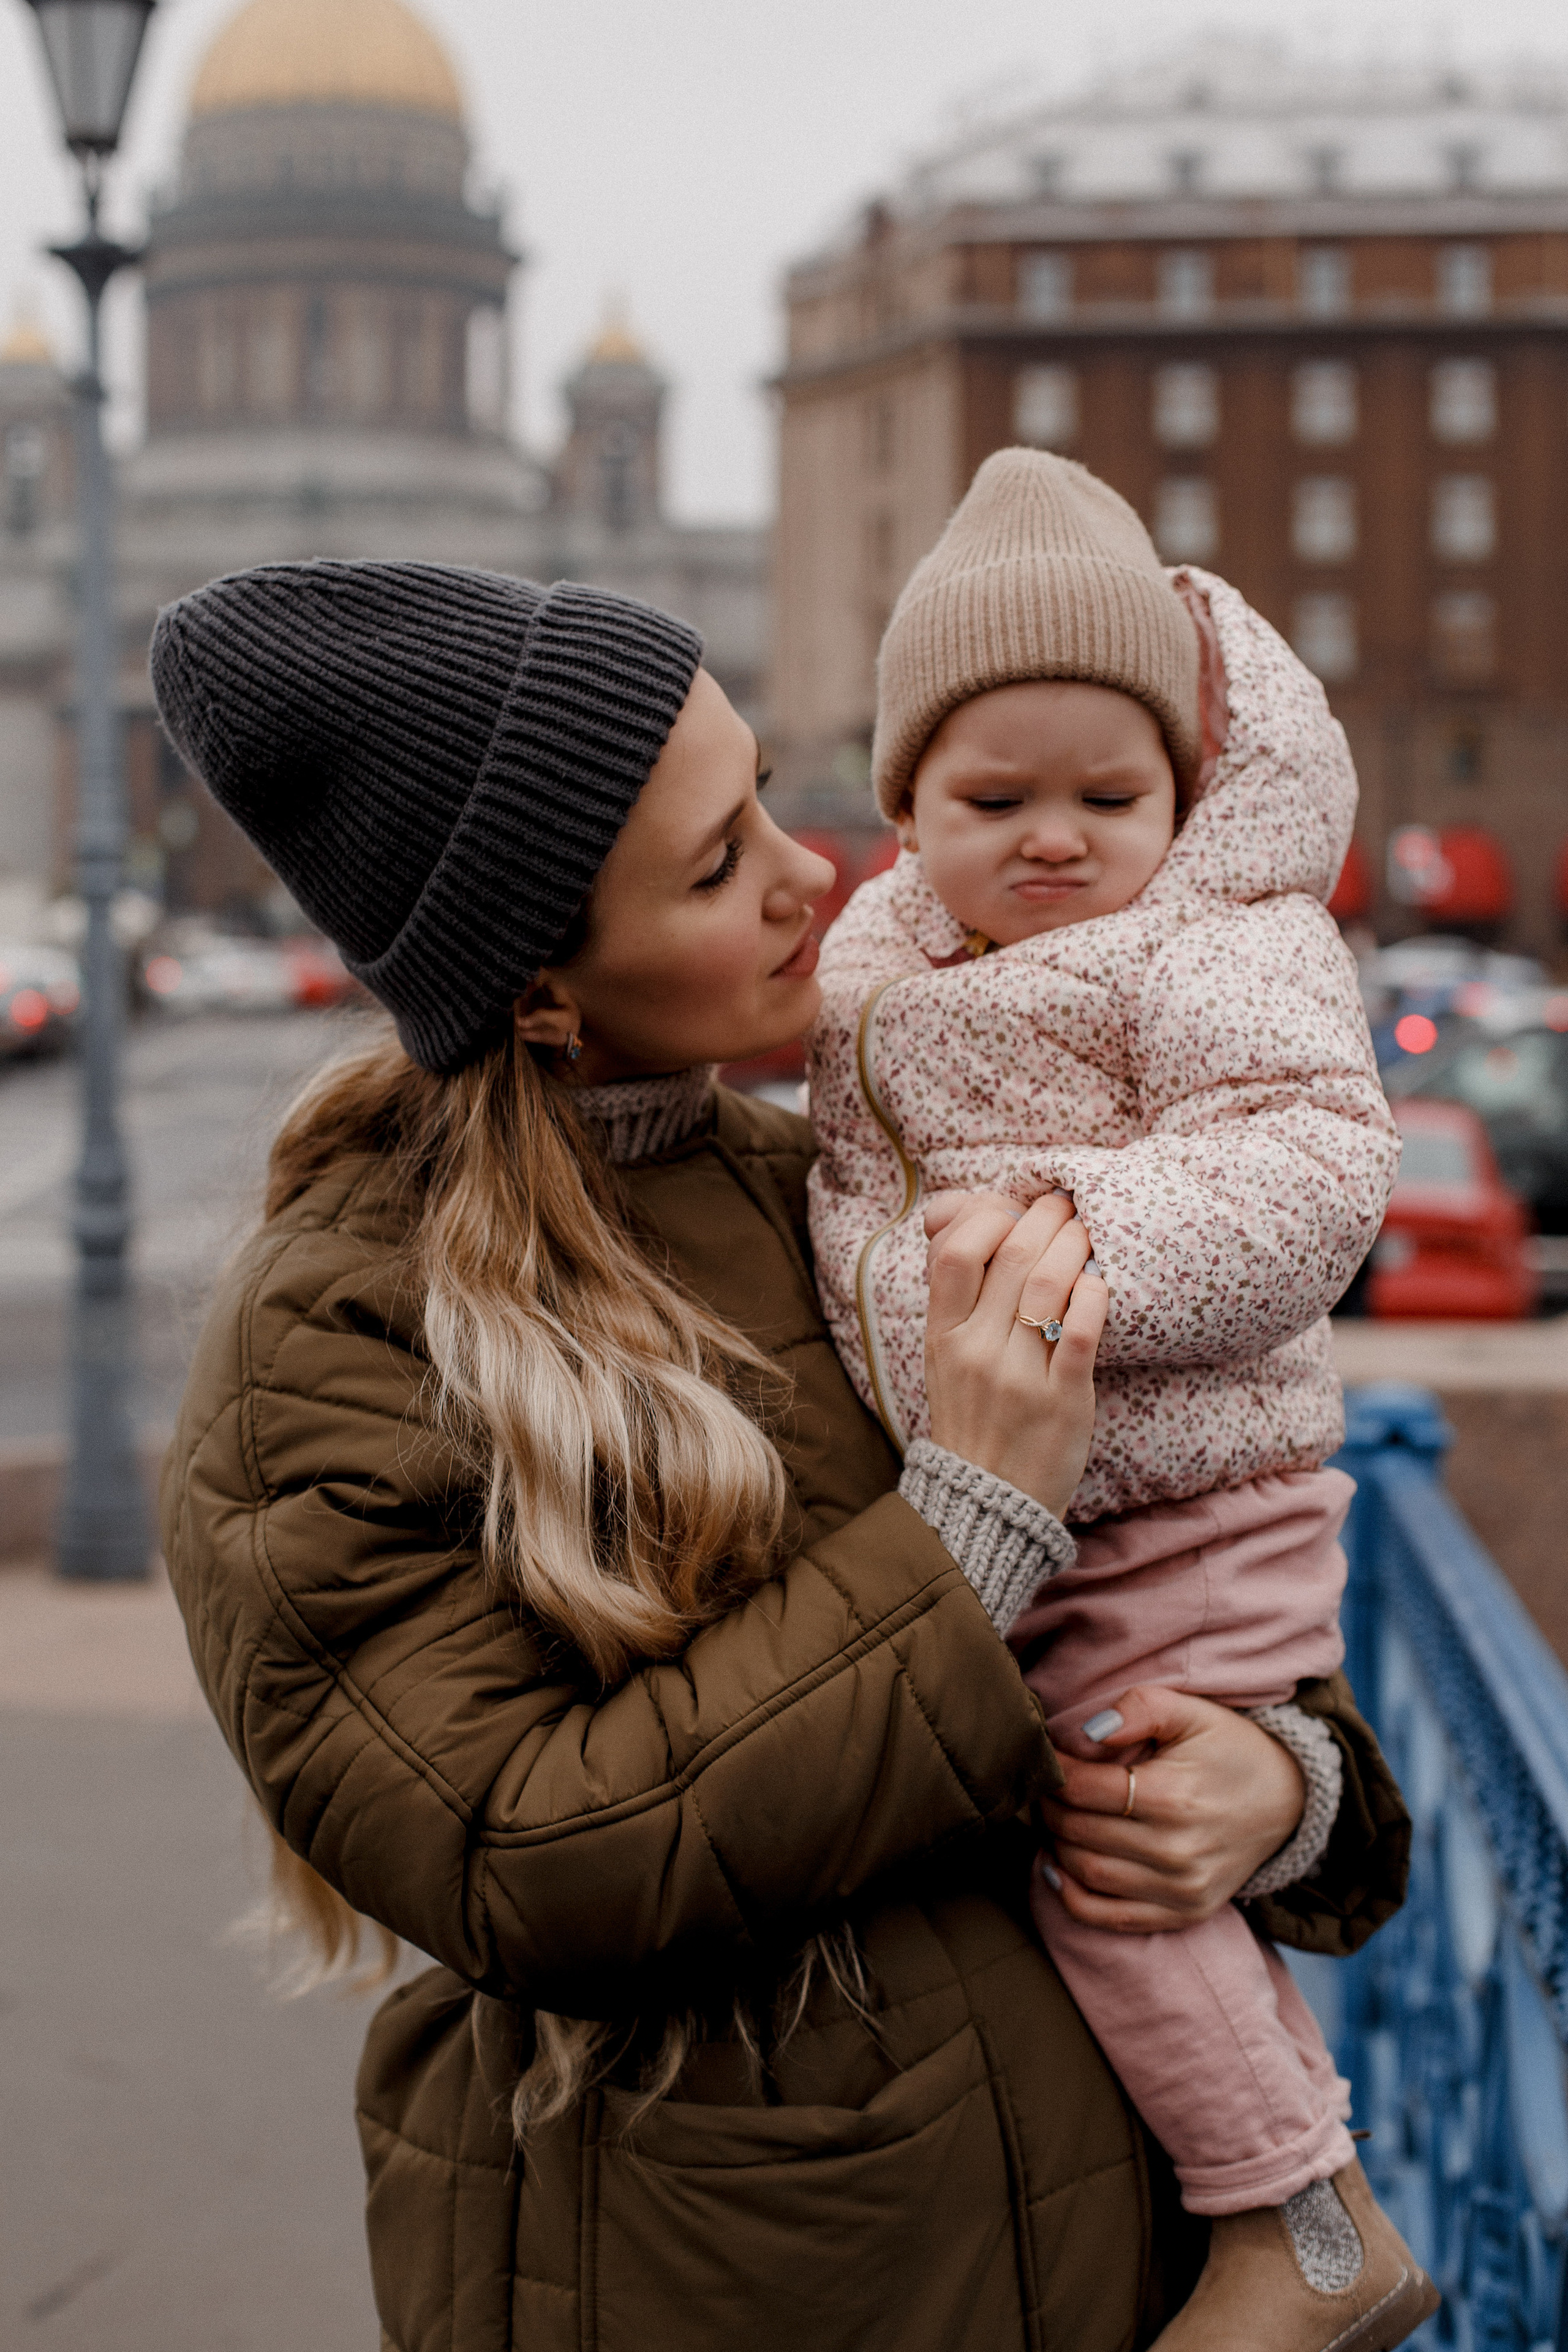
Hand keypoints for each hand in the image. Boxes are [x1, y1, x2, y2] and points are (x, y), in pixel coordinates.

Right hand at [924, 1190, 1107, 1519]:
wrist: (990, 1499)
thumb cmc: (974, 1414)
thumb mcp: (944, 1353)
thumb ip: (954, 1290)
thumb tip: (952, 1210)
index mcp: (942, 1335)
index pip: (954, 1251)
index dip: (988, 1213)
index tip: (1014, 1208)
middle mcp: (975, 1351)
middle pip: (1012, 1254)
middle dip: (1046, 1217)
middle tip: (1066, 1206)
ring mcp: (1019, 1376)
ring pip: (1048, 1284)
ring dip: (1075, 1245)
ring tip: (1087, 1235)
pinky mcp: (1063, 1400)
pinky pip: (1083, 1330)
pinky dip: (1094, 1295)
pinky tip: (1097, 1284)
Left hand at [1038, 1686, 1305, 1933]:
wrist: (1287, 1799)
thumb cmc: (1228, 1748)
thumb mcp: (1190, 1710)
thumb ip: (1137, 1709)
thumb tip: (1085, 1735)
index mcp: (1172, 1796)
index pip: (1082, 1790)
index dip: (1055, 1772)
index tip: (1050, 1758)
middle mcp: (1176, 1851)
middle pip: (1078, 1832)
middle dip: (1050, 1807)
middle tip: (1047, 1787)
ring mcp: (1181, 1890)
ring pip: (1087, 1874)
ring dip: (1057, 1845)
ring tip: (1056, 1818)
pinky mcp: (1185, 1913)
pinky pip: (1111, 1918)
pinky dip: (1072, 1897)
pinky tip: (1057, 1868)